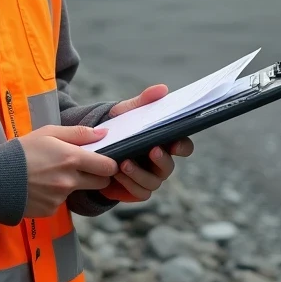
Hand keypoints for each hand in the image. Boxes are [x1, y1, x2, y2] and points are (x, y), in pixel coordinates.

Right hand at [19, 125, 117, 217]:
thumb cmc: (22, 150)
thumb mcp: (49, 133)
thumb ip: (79, 133)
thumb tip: (104, 133)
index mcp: (71, 158)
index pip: (107, 167)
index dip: (110, 164)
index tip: (105, 160)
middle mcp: (69, 181)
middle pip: (100, 183)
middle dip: (97, 176)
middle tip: (84, 167)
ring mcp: (60, 198)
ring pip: (78, 191)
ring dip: (72, 184)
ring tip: (49, 173)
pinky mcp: (51, 210)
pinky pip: (61, 202)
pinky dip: (55, 195)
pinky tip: (40, 186)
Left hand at [102, 84, 194, 202]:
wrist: (96, 147)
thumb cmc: (119, 127)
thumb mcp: (128, 112)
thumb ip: (144, 101)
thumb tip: (162, 89)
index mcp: (163, 142)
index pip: (183, 146)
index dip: (183, 146)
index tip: (175, 143)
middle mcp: (160, 162)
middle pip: (169, 166)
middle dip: (162, 160)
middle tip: (151, 150)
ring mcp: (150, 177)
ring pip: (153, 182)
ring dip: (139, 174)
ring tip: (124, 163)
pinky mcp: (136, 190)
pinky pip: (140, 192)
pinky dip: (129, 184)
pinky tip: (117, 174)